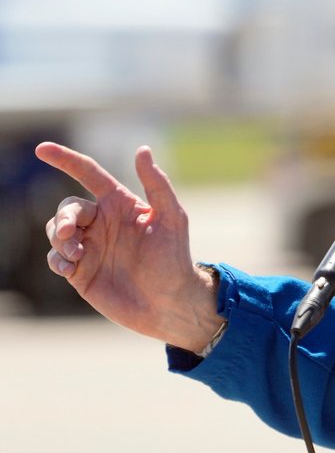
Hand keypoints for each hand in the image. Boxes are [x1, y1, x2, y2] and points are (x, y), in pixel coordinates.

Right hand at [35, 143, 222, 350]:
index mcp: (120, 204)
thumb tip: (142, 150)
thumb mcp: (171, 218)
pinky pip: (55, 258)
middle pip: (67, 207)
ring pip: (56, 230)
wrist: (168, 303)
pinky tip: (71, 268)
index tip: (42, 149)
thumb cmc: (174, 258)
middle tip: (73, 233)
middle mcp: (102, 222)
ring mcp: (90, 246)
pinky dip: (57, 259)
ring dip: (60, 238)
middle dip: (65, 217)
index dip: (65, 159)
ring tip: (77, 254)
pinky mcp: (80, 270)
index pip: (89, 174)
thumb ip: (157, 183)